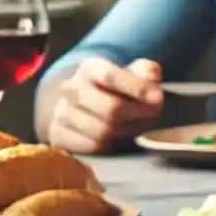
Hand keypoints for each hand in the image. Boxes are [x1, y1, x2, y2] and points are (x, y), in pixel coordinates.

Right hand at [46, 57, 164, 153]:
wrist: (85, 102)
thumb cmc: (119, 87)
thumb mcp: (136, 72)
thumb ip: (148, 73)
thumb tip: (151, 90)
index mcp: (90, 68)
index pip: (111, 76)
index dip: (137, 88)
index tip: (157, 98)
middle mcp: (71, 88)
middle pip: (111, 108)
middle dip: (138, 114)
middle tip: (152, 114)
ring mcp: (62, 112)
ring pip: (102, 131)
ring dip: (127, 131)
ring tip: (135, 125)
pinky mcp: (58, 135)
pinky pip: (91, 147)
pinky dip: (111, 145)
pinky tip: (118, 137)